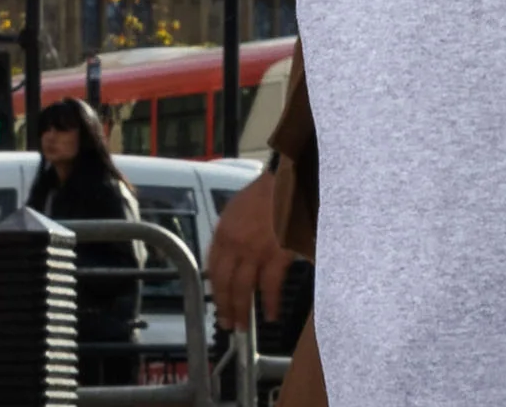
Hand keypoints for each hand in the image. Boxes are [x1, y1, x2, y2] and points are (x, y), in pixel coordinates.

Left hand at [205, 165, 290, 330]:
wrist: (292, 179)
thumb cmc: (268, 191)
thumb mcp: (239, 208)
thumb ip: (231, 232)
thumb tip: (229, 258)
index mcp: (224, 232)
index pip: (213, 268)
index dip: (215, 289)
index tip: (217, 302)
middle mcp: (234, 245)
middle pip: (224, 284)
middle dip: (224, 307)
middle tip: (226, 324)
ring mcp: (255, 252)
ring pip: (242, 289)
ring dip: (241, 311)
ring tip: (242, 326)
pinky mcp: (276, 256)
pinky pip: (269, 287)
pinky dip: (270, 303)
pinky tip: (270, 315)